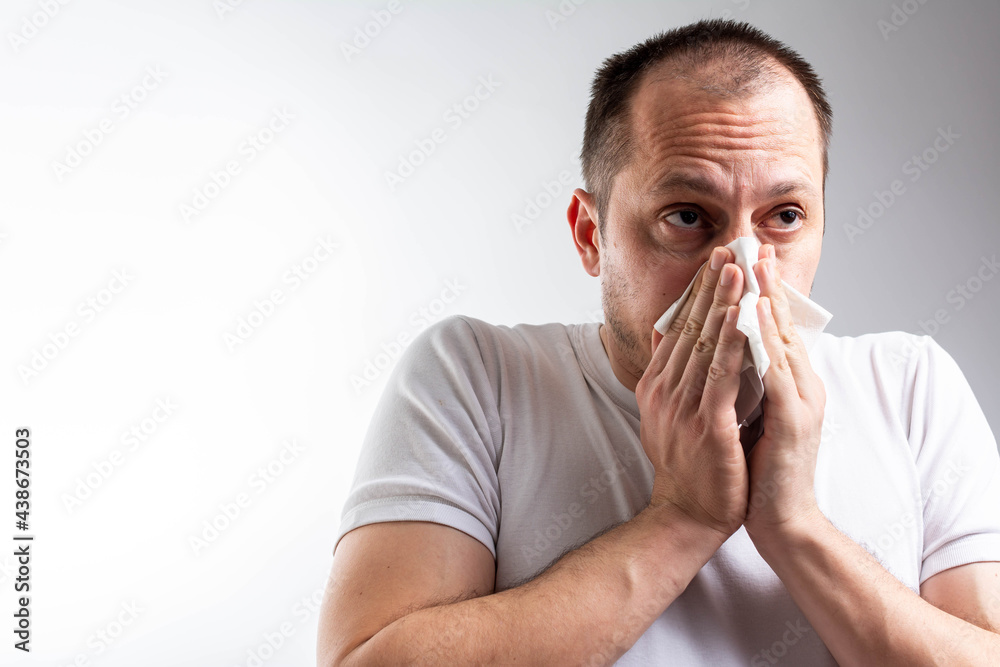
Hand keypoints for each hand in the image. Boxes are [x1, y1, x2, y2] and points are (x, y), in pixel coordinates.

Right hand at [636, 246, 749, 539]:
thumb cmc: (688, 463)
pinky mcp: (706, 425)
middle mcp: (665, 390)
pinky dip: (734, 343)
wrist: (690, 513)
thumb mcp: (667, 413)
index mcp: (657, 384)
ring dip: (724, 303)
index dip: (699, 290)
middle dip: (712, 285)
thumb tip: (664, 335)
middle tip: (729, 248)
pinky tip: (746, 319)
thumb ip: (667, 373)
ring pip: (706, 344)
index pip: (680, 327)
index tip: (717, 259)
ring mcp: (683, 407)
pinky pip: (722, 375)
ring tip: (740, 270)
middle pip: (691, 327)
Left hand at [743, 244, 825, 540]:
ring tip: (751, 266)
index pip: (774, 329)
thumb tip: (719, 352)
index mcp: (791, 385)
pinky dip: (763, 341)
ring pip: (780, 340)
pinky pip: (776, 371)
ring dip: (764, 300)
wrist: (780, 520)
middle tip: (749, 246)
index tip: (744, 259)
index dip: (759, 293)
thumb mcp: (750, 417)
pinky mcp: (794, 420)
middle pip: (781, 325)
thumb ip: (742, 384)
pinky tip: (750, 317)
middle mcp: (802, 387)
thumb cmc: (759, 470)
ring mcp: (801, 401)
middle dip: (763, 284)